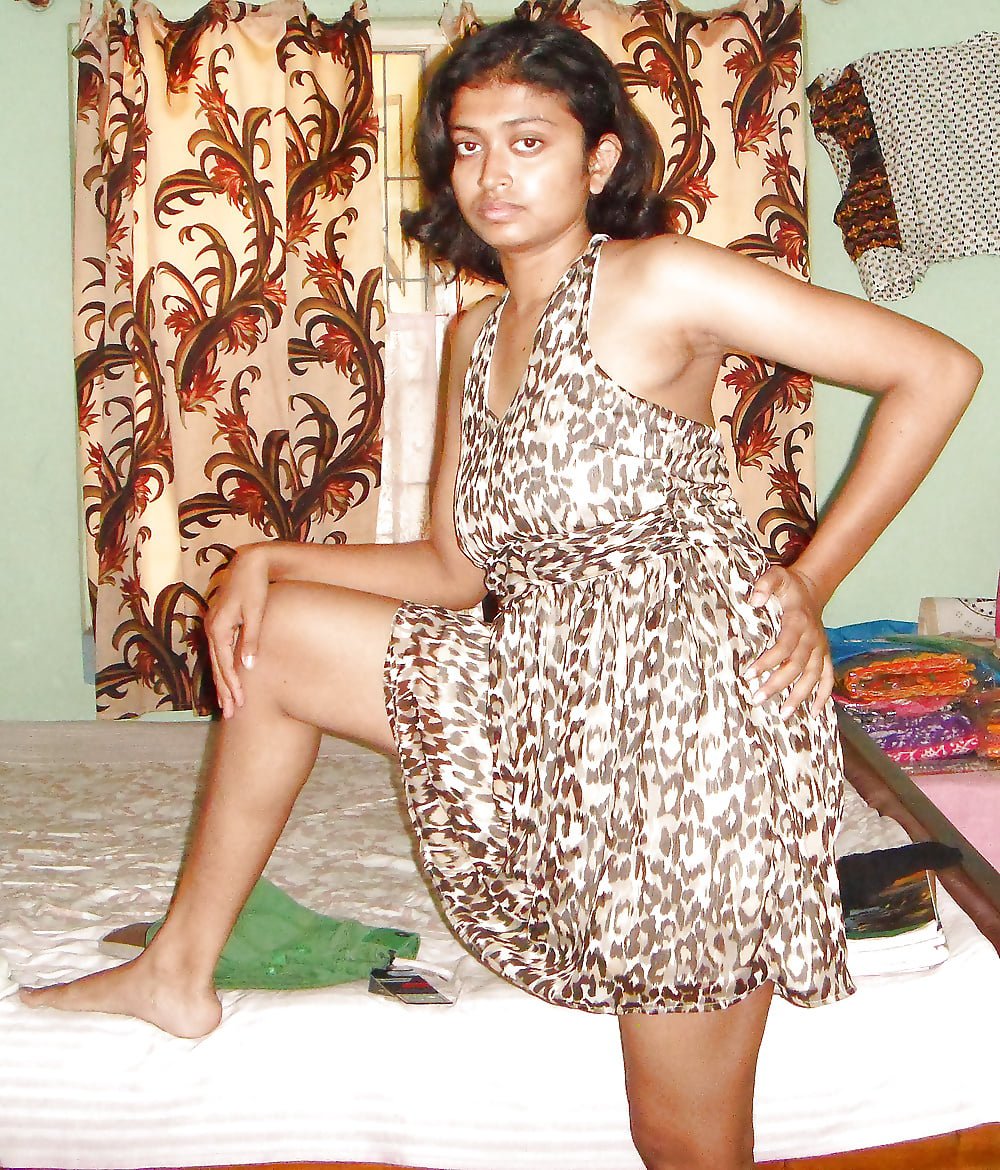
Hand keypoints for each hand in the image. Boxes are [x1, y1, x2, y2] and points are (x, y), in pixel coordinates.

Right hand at [204, 544, 269, 718]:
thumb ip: (252, 640)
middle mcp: (211, 628)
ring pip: (216, 661)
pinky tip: (227, 679)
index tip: (239, 704)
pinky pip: (219, 652)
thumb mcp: (256, 613)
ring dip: (222, 682)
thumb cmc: (255, 587)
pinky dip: (222, 668)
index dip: (232, 685)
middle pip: (217, 666)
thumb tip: (249, 667)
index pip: (224, 664)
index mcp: (218, 627)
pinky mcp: (219, 623)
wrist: (249, 564)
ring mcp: (213, 625)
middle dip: (223, 691)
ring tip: (227, 704)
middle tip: (230, 714)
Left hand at [744, 565, 833, 719]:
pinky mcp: (825, 655)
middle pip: (797, 666)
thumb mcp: (776, 576)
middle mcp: (812, 638)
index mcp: (798, 621)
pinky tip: (815, 713)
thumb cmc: (788, 586)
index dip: (768, 661)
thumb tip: (753, 601)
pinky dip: (823, 696)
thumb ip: (765, 584)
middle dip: (778, 684)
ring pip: (813, 677)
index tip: (748, 675)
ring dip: (800, 696)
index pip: (784, 646)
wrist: (812, 588)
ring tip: (784, 714)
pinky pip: (828, 678)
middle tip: (757, 698)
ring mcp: (821, 648)